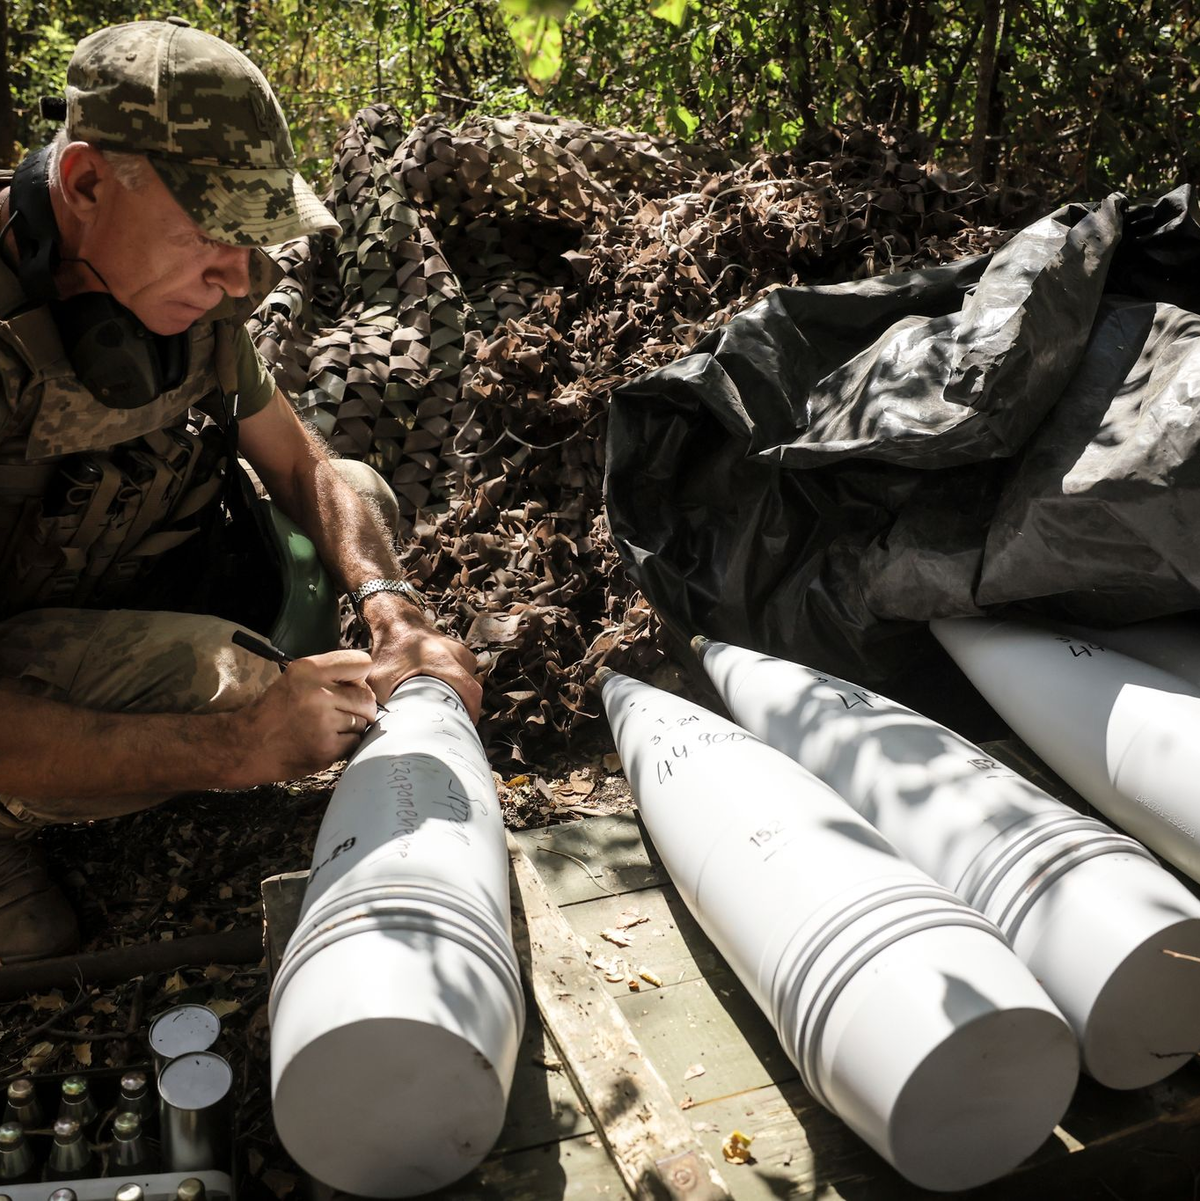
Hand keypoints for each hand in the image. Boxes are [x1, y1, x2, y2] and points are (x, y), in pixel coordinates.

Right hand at [242, 650, 378, 780]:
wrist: (248, 745)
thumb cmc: (276, 710)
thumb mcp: (297, 678)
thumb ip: (331, 674)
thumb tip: (368, 682)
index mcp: (308, 669)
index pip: (362, 663)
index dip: (359, 677)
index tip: (349, 686)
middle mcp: (316, 693)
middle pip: (367, 697)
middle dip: (361, 706)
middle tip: (341, 712)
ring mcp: (322, 723)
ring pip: (363, 721)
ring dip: (352, 726)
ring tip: (326, 727)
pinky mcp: (326, 748)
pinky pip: (356, 742)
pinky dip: (345, 744)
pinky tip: (325, 741)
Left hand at [367, 621, 482, 721]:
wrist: (396, 623)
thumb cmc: (390, 649)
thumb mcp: (380, 679)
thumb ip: (380, 704)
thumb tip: (382, 730)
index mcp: (445, 662)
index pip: (472, 693)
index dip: (469, 715)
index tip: (461, 730)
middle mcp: (458, 655)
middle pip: (472, 691)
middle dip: (464, 710)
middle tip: (451, 727)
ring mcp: (461, 652)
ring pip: (470, 683)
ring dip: (461, 698)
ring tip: (447, 711)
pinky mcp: (460, 652)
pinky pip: (466, 675)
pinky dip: (459, 687)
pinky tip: (445, 694)